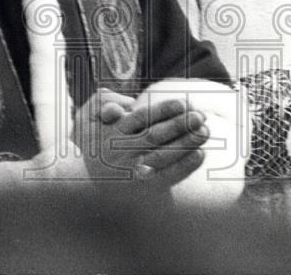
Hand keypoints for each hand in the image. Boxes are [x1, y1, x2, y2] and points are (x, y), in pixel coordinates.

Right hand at [74, 88, 210, 188]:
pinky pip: (166, 176)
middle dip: (181, 125)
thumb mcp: (88, 116)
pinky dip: (185, 166)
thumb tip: (123, 108)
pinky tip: (200, 154)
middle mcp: (121, 152)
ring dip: (187, 142)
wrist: (84, 177)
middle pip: (156, 135)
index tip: (184, 103)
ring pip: (164, 155)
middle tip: (201, 115)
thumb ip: (104, 103)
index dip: (164, 109)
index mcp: (111, 132)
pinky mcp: (141, 186)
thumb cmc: (93, 138)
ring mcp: (131, 170)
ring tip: (206, 130)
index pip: (142, 118)